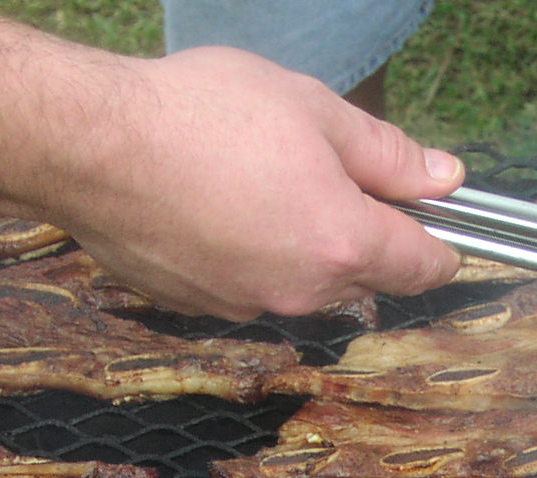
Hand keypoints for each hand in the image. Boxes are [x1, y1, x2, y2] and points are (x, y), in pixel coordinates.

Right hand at [40, 47, 464, 320]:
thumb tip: (445, 179)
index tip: (438, 224)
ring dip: (297, 242)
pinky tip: (210, 202)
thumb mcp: (315, 110)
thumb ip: (389, 153)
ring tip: (253, 176)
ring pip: (301, 281)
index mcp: (345, 244)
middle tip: (323, 168)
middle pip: (362, 275)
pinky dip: (244, 251)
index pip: (425, 266)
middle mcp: (303, 292)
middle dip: (358, 232)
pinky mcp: (200, 308)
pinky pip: (245, 282)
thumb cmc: (203, 115)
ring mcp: (248, 306)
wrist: (90, 146)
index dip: (442, 244)